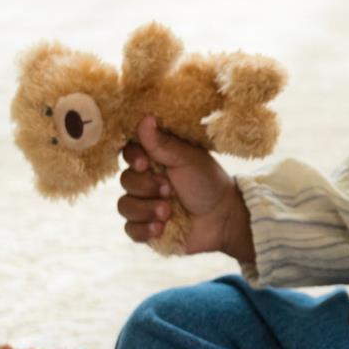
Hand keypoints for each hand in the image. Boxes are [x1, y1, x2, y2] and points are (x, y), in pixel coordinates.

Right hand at [118, 114, 252, 259]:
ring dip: (146, 209)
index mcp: (155, 160)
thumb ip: (163, 143)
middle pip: (125, 180)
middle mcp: (146, 181)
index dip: (133, 159)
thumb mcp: (188, 159)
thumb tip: (145, 118)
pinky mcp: (147, 229)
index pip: (129, 154)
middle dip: (146, 186)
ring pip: (124, 206)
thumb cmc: (208, 183)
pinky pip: (130, 230)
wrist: (224, 218)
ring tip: (168, 211)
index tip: (146, 164)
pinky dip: (144, 229)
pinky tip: (161, 228)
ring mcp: (145, 205)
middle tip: (169, 190)